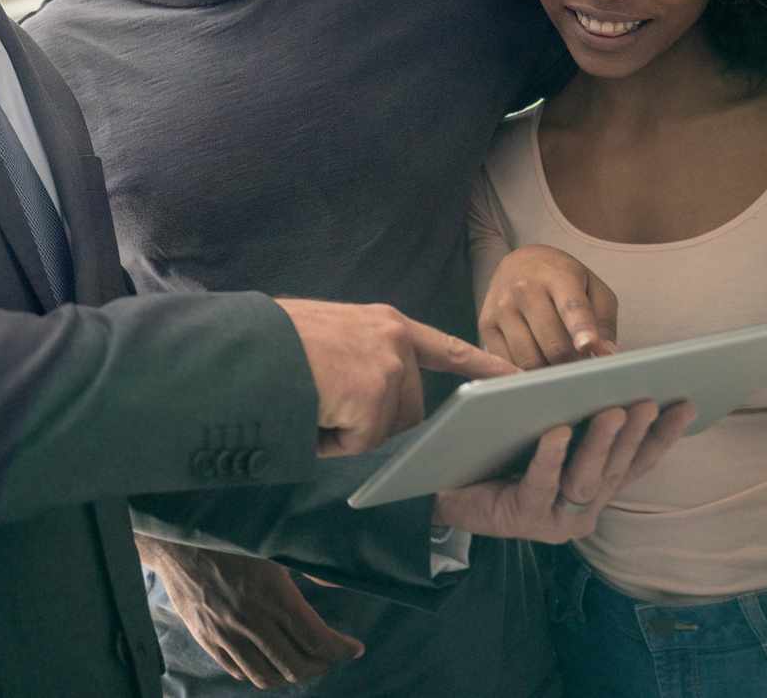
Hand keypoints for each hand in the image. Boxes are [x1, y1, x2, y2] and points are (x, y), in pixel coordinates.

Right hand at [138, 534, 361, 687]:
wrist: (177, 541)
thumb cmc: (228, 538)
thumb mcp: (272, 545)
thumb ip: (307, 568)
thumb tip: (336, 582)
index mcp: (272, 596)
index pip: (318, 640)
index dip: (341, 649)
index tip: (353, 648)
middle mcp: (251, 621)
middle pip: (298, 665)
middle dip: (322, 664)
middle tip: (330, 654)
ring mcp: (226, 634)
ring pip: (268, 677)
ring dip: (292, 675)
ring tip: (302, 662)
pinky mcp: (207, 640)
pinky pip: (238, 672)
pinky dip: (260, 673)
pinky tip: (268, 661)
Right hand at [275, 299, 516, 456]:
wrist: (247, 349)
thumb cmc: (273, 341)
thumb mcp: (330, 331)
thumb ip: (363, 352)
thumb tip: (368, 389)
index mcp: (386, 323)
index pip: (448, 348)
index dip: (485, 367)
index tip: (519, 379)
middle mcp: (395, 343)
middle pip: (407, 408)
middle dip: (370, 419)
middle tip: (326, 400)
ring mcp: (387, 372)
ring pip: (381, 430)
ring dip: (346, 430)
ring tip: (311, 401)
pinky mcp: (373, 401)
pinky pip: (359, 444)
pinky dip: (331, 440)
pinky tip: (310, 414)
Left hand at [432, 400, 693, 540]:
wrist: (445, 488)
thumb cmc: (500, 458)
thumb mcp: (545, 436)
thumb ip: (577, 421)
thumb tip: (609, 381)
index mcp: (594, 487)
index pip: (637, 460)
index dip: (663, 435)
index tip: (686, 404)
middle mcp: (584, 507)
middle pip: (616, 467)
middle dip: (635, 432)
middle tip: (647, 400)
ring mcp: (558, 517)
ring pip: (586, 477)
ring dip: (601, 442)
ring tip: (612, 410)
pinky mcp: (526, 517)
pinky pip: (543, 483)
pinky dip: (551, 457)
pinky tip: (557, 432)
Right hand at [478, 245, 618, 367]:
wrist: (518, 263)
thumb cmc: (562, 280)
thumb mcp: (593, 288)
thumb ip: (603, 320)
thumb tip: (604, 354)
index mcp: (557, 278)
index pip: (571, 307)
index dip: (581, 330)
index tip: (589, 347)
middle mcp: (524, 291)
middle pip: (553, 344)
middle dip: (572, 363)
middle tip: (581, 365)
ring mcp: (501, 309)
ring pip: (529, 359)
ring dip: (549, 371)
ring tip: (559, 365)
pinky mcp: (485, 325)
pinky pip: (507, 363)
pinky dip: (525, 371)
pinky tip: (537, 364)